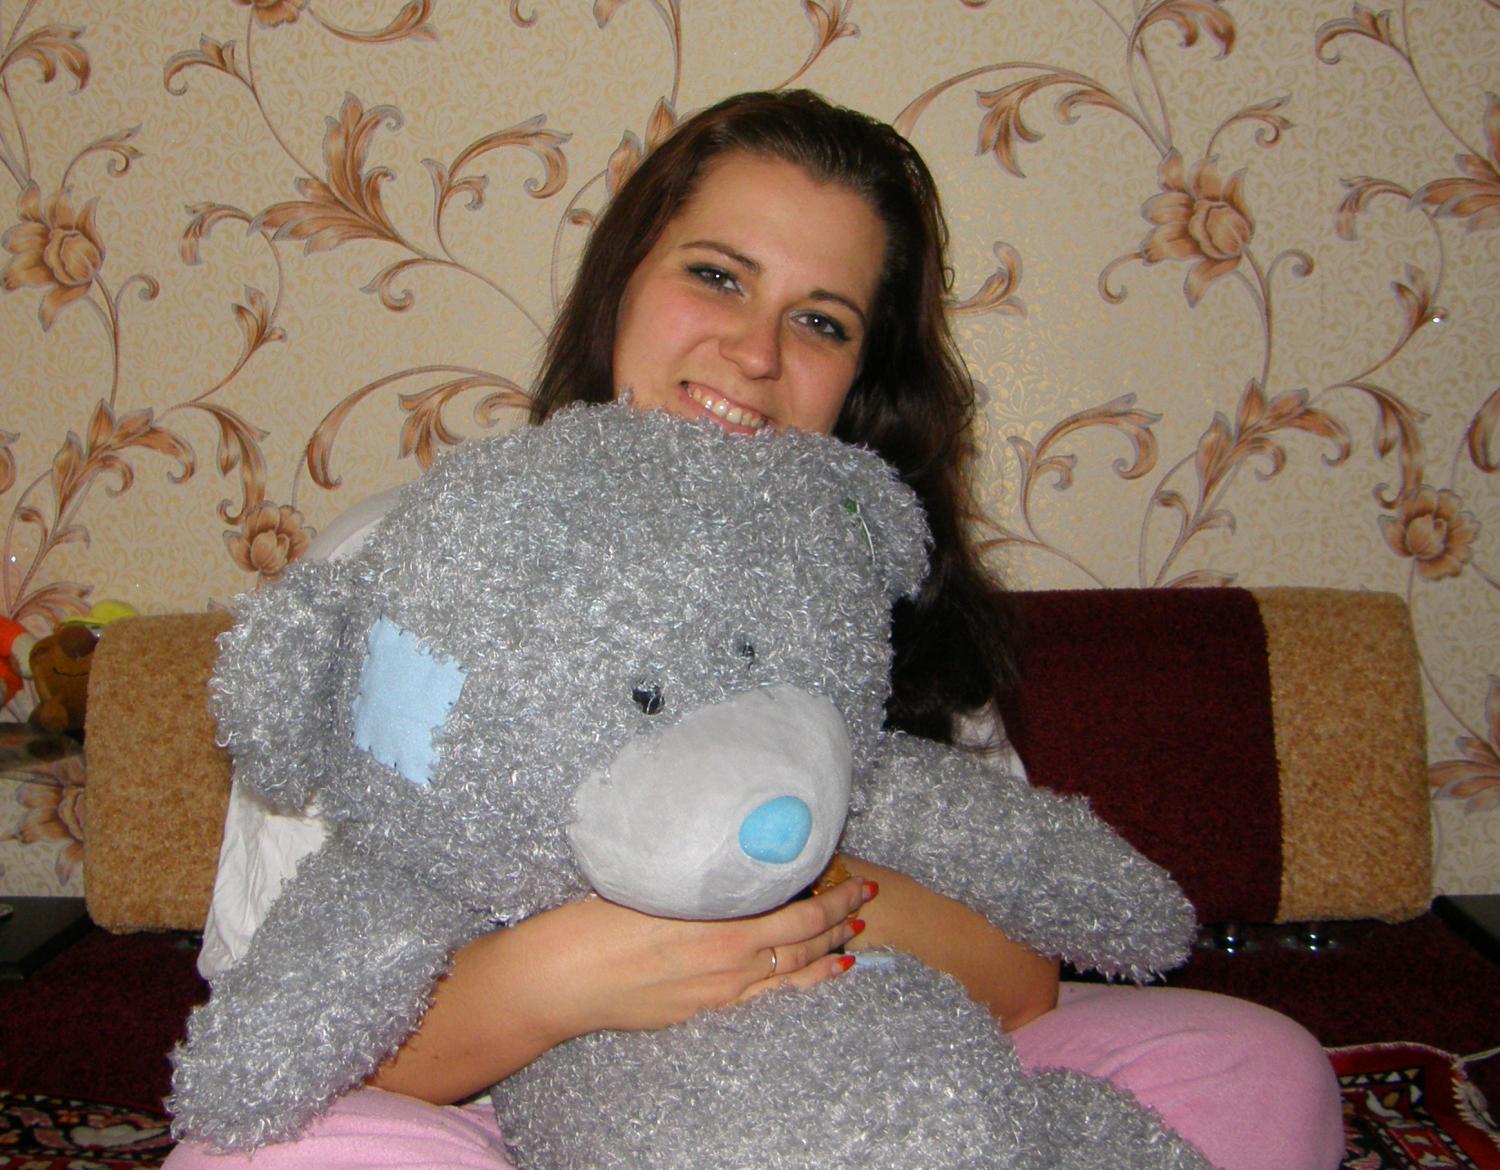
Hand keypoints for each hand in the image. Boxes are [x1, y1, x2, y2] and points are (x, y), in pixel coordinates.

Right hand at [370, 876, 873, 1103]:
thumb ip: (698, 869)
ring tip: (854, 941)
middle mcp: (728, 965)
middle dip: (841, 923)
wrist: (558, 982)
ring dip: (826, 956)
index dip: (835, 899)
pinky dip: (797, 985)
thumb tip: (726, 841)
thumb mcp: (652, 880)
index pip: (798, 914)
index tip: (857, 880)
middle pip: (803, 945)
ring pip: (790, 976)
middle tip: (867, 901)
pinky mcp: (700, 1011)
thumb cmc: (593, 922)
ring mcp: (716, 994)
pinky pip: (763, 998)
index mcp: (719, 926)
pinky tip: (813, 978)